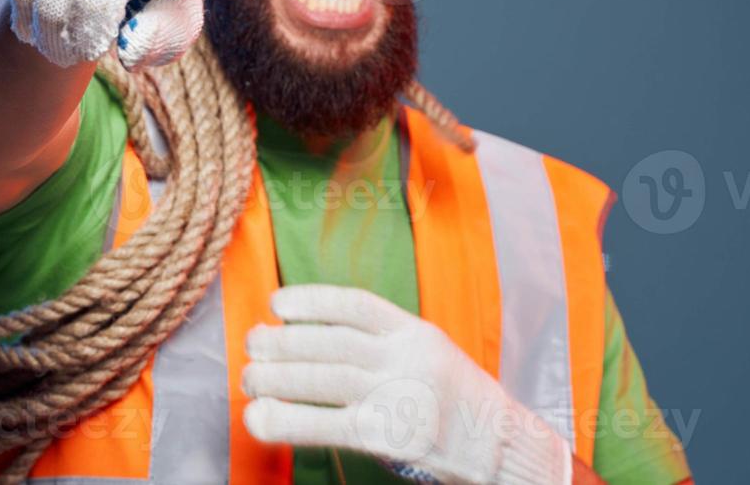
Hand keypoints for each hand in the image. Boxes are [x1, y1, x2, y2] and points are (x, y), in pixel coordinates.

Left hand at [243, 285, 570, 484]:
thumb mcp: (429, 353)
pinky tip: (260, 418)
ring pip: (325, 380)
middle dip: (284, 343)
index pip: (356, 306)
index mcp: (416, 333)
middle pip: (332, 343)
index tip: (277, 303)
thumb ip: (383, 342)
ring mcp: (399, 398)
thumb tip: (313, 334)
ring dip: (277, 379)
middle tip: (251, 344)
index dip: (312, 300)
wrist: (501, 448)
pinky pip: (328, 425)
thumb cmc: (454, 401)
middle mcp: (407, 360)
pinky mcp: (391, 438)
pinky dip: (288, 420)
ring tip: (248, 379)